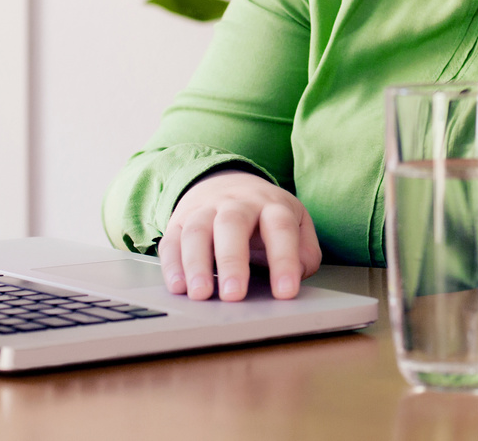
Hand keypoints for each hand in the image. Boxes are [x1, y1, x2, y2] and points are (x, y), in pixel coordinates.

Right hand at [157, 170, 321, 300]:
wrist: (226, 182)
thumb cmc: (265, 214)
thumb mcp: (296, 223)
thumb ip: (305, 250)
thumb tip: (298, 274)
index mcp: (271, 205)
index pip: (280, 229)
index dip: (284, 260)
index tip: (285, 292)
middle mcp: (237, 204)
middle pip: (232, 225)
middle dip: (232, 261)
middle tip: (234, 295)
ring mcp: (205, 210)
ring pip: (197, 231)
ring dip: (196, 264)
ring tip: (201, 294)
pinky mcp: (180, 222)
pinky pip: (172, 241)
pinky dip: (172, 265)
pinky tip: (178, 287)